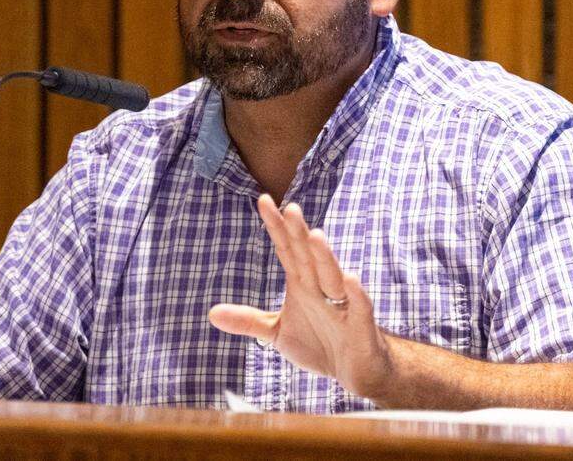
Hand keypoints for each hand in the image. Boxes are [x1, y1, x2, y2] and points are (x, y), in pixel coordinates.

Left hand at [208, 195, 397, 400]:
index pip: (287, 249)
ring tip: (315, 236)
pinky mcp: (360, 326)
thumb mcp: (278, 333)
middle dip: (299, 234)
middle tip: (290, 208)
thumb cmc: (320, 343)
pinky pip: (359, 308)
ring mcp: (343, 305)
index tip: (263, 200)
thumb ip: (248, 320)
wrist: (356, 371)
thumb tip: (211, 313)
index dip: (276, 227)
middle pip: (308, 256)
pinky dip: (356, 294)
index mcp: (302, 284)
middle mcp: (321, 288)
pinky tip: (351, 279)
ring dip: (324, 257)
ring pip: (333, 276)